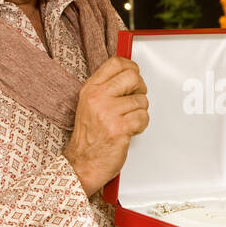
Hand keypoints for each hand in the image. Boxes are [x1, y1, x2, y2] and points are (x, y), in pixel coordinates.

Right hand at [63, 56, 149, 196]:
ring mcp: (108, 112)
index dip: (131, 67)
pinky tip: (129, 130)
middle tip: (134, 100)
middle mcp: (98, 98)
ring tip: (127, 121)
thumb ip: (106, 88)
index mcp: (90, 89)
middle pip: (133, 77)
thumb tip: (129, 74)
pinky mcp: (119, 128)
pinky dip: (141, 125)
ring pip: (141, 100)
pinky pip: (143, 117)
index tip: (133, 76)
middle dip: (140, 89)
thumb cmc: (89, 137)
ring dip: (139, 112)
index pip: (115, 63)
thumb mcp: (89, 105)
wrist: (82, 164)